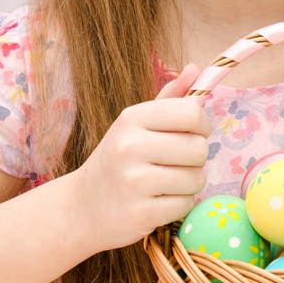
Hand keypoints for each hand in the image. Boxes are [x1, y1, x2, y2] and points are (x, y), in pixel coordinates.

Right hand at [70, 63, 210, 252]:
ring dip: (190, 183)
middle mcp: (130, 146)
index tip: (192, 133)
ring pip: (196, 179)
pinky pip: (185, 204)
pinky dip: (179, 204)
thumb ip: (169, 97)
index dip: (202, 125)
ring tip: (167, 182)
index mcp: (132, 118)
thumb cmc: (118, 159)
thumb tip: (195, 68)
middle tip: (176, 162)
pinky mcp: (140, 214)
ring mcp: (134, 182)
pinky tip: (159, 201)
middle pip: (199, 148)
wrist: (81, 207)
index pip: (192, 112)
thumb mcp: (137, 123)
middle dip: (196, 158)